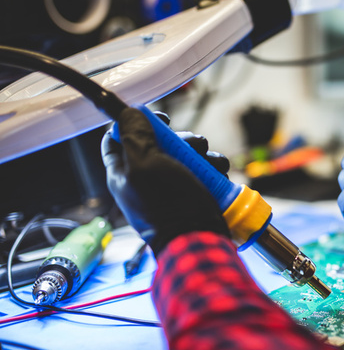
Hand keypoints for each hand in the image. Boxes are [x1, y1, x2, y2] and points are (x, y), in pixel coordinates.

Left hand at [101, 108, 229, 254]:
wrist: (198, 237)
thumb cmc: (168, 205)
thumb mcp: (145, 164)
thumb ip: (135, 136)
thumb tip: (128, 113)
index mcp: (124, 173)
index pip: (118, 139)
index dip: (135, 123)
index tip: (158, 119)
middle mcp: (146, 177)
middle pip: (159, 143)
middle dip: (180, 139)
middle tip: (193, 144)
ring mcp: (171, 186)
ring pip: (185, 155)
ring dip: (201, 153)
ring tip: (211, 162)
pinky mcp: (193, 192)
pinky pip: (203, 170)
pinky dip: (213, 167)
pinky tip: (219, 171)